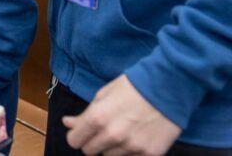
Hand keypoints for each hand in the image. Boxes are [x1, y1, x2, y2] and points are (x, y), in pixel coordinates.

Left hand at [64, 75, 181, 155]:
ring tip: (123, 130)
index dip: (77, 135)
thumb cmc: (132, 86)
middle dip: (92, 142)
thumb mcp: (103, 94)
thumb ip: (84, 114)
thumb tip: (68, 123)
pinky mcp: (149, 154)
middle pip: (90, 152)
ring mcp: (131, 147)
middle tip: (103, 130)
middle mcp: (112, 136)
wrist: (168, 87)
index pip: (74, 141)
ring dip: (111, 147)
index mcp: (97, 118)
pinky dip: (130, 151)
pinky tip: (136, 137)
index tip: (82, 132)